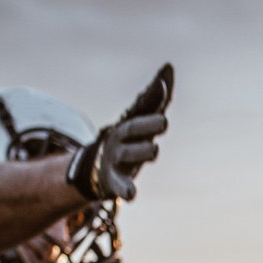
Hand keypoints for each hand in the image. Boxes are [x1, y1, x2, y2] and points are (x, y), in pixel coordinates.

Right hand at [68, 62, 173, 202]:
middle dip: (149, 124)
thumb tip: (169, 68)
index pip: (145, 106)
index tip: (163, 84)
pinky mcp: (112, 182)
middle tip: (164, 122)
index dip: (154, 96)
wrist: (93, 169)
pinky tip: (130, 194)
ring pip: (134, 154)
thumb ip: (154, 98)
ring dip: (143, 152)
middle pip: (136, 127)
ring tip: (152, 151)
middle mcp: (121, 137)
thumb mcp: (139, 120)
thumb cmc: (126, 142)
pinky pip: (121, 186)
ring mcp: (115, 158)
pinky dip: (125, 189)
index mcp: (131, 122)